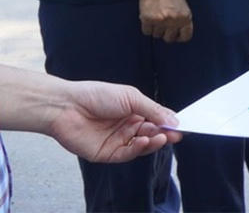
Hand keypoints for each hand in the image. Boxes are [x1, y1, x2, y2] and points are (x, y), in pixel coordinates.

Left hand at [46, 78, 182, 162]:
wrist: (67, 107)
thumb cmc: (97, 96)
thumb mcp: (131, 97)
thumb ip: (154, 110)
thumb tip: (174, 121)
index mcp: (134, 112)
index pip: (157, 120)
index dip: (168, 123)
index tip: (181, 126)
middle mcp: (127, 127)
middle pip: (152, 133)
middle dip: (164, 134)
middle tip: (176, 135)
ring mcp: (118, 141)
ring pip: (142, 146)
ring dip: (153, 142)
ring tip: (161, 137)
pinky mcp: (107, 153)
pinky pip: (127, 154)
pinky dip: (138, 149)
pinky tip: (145, 141)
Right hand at [137, 0, 192, 42]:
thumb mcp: (183, 8)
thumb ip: (182, 22)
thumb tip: (178, 37)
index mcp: (186, 17)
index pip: (186, 37)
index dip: (179, 37)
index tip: (175, 34)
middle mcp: (175, 20)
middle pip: (169, 39)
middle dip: (165, 34)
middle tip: (163, 24)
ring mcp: (161, 20)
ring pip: (156, 35)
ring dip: (155, 28)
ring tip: (156, 16)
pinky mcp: (148, 19)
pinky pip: (146, 32)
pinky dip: (146, 26)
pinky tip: (149, 16)